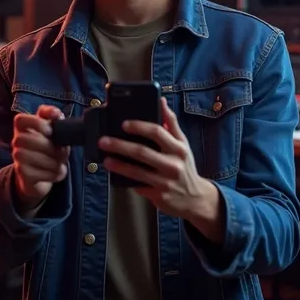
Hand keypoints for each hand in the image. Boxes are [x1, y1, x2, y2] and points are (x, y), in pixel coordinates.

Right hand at [12, 105, 69, 211]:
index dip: (35, 123)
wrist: (43, 170)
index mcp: (24, 126)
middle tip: (62, 151)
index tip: (51, 131)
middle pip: (22, 139)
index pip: (20, 119)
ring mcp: (17, 157)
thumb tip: (55, 114)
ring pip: (25, 156)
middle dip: (46, 146)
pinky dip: (49, 173)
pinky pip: (32, 173)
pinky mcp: (22, 173)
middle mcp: (17, 140)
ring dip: (49, 161)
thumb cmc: (50, 144)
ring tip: (61, 162)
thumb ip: (55, 116)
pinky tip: (57, 171)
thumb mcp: (55, 128)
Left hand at [99, 98, 219, 222]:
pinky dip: (126, 180)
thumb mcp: (183, 144)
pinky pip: (138, 186)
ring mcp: (165, 182)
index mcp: (179, 148)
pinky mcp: (158, 196)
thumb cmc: (184, 166)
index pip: (157, 132)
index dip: (139, 126)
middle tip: (104, 141)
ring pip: (137, 172)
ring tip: (106, 159)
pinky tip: (115, 175)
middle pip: (142, 152)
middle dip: (120, 145)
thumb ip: (172, 123)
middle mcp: (173, 165)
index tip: (124, 124)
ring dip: (119, 165)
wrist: (195, 198)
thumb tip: (161, 101)